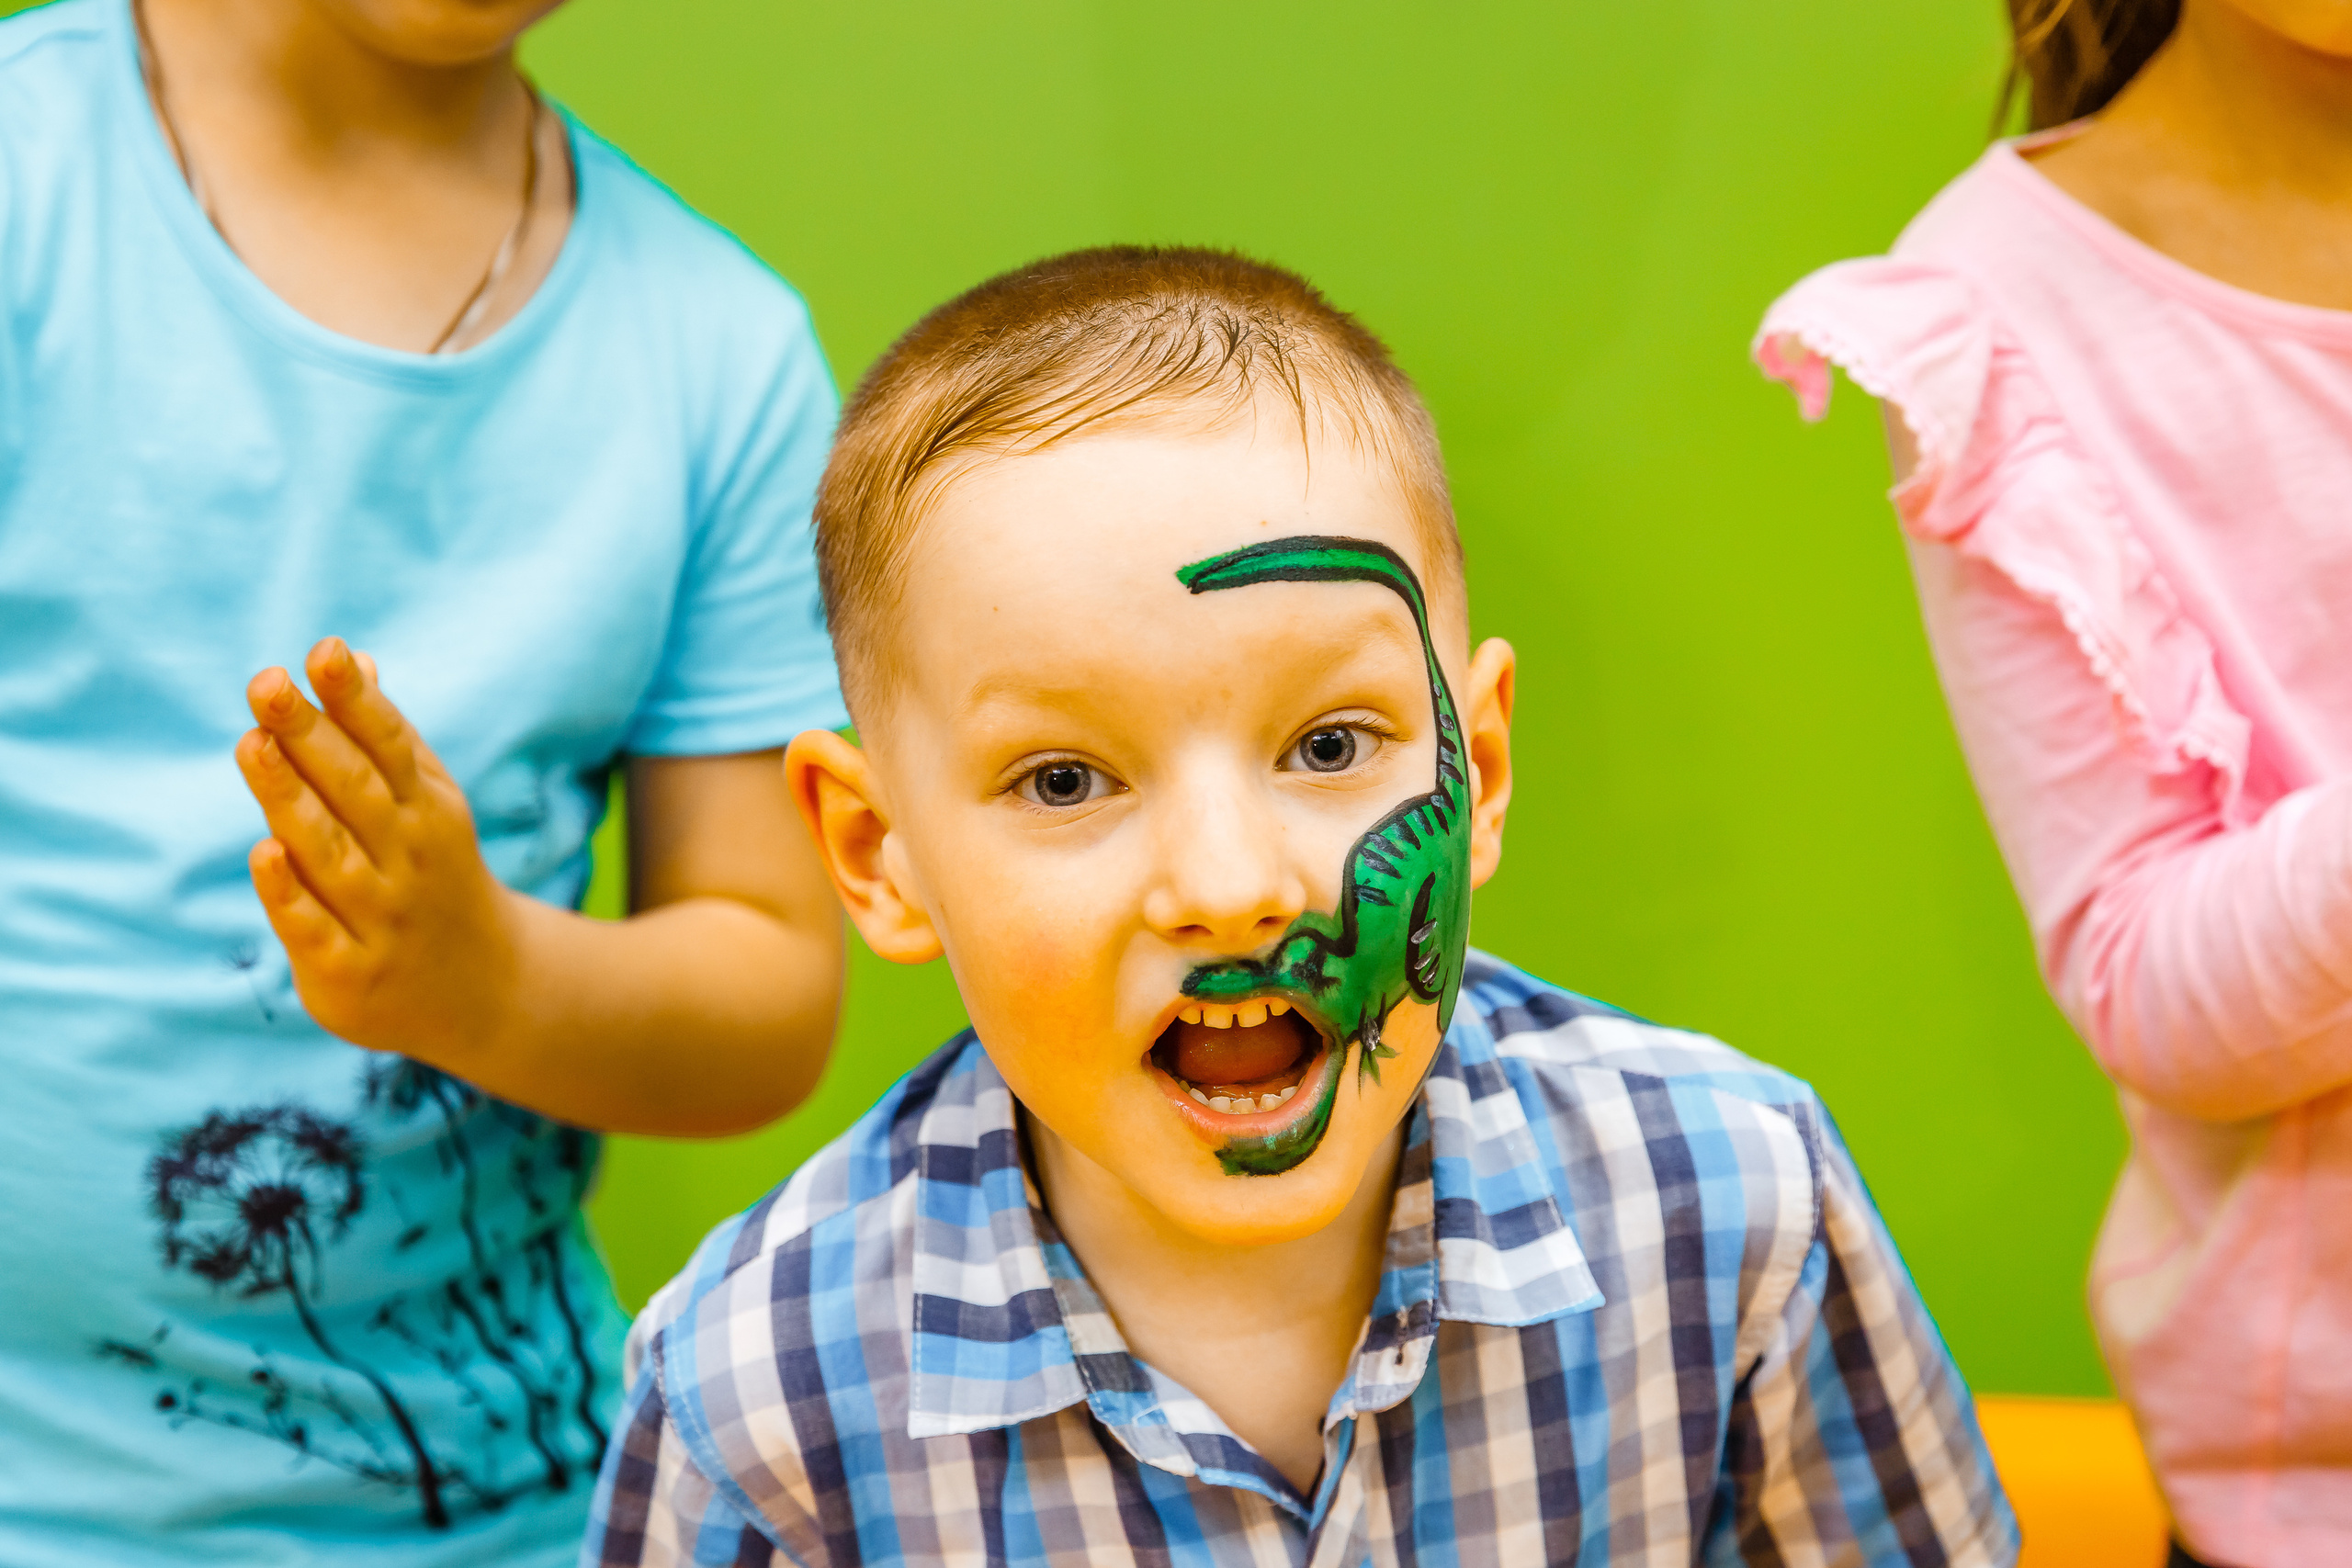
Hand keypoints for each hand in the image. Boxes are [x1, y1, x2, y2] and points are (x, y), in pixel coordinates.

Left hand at [234, 637, 520, 1061]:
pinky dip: (289, 893)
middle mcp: (410, 860)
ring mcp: (381, 918)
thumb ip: (386, 739)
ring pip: (330, 852)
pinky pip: (312, 928)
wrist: (486, 992)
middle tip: (266, 683)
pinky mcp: (348, 972)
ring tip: (251, 743)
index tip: (322, 651)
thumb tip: (349, 656)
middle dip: (310, 735)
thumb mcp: (429, 806)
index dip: (354, 700)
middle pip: (355, 791)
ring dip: (290, 797)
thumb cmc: (436, 879)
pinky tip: (264, 851)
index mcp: (429, 811)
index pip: (390, 745)